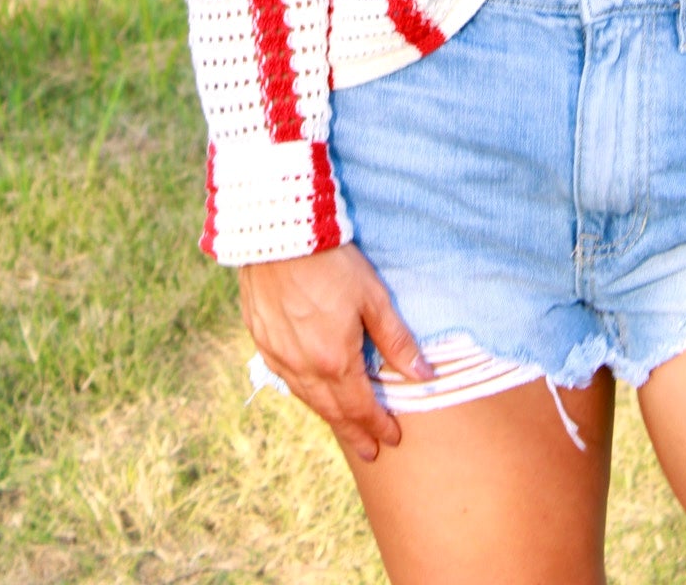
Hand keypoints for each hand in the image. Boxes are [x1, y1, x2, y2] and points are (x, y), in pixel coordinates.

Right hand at [239, 244, 431, 462]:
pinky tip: (311, 391)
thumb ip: (396, 340)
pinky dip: (304, 392)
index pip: (361, 408)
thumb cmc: (332, 263)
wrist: (279, 235)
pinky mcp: (262, 341)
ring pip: (308, 398)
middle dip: (355, 433)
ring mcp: (279, 357)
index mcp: (335, 362)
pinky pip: (286, 379)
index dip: (378, 425)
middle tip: (370, 451)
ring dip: (329, 415)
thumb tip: (423, 376)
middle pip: (333, 411)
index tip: (393, 438)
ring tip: (344, 426)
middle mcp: (304, 368)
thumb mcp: (373, 298)